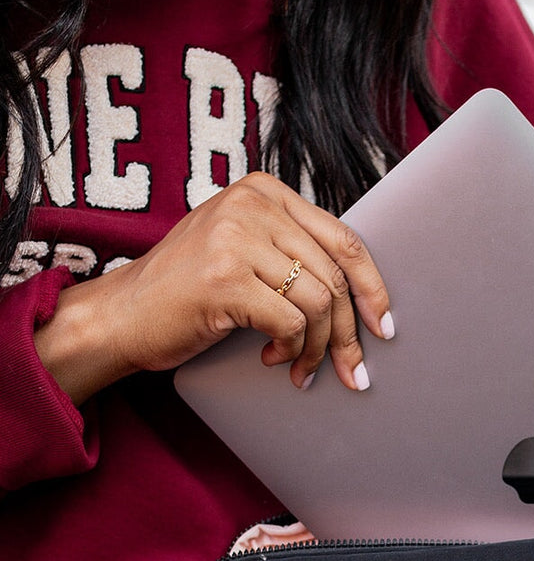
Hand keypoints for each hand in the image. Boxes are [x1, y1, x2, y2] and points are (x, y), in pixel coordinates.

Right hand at [34, 173, 391, 406]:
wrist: (122, 315)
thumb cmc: (187, 291)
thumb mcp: (243, 250)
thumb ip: (291, 251)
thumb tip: (363, 295)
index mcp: (263, 190)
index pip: (343, 239)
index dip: (373, 287)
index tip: (383, 326)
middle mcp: (251, 205)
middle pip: (335, 275)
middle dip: (349, 332)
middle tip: (353, 370)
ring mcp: (236, 238)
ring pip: (318, 302)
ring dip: (318, 348)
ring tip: (302, 368)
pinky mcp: (225, 278)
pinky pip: (290, 322)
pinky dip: (292, 350)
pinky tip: (274, 359)